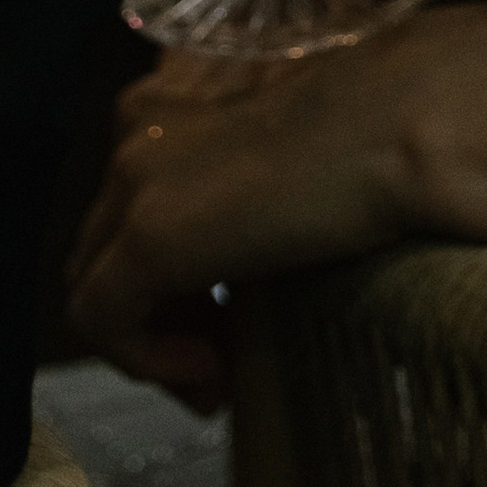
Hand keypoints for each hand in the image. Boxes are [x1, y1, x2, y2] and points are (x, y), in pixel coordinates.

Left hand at [65, 37, 428, 404]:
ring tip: (218, 377)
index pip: (123, 212)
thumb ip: (231, 220)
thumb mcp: (276, 185)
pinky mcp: (148, 236)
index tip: (224, 329)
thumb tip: (220, 301)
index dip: (165, 280)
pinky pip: (102, 321)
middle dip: (157, 319)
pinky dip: (147, 361)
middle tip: (221, 366)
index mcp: (164, 109)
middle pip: (102, 252)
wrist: (394, 131)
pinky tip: (214, 372)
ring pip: (93, 287)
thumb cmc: (365, 148)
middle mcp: (135, 134)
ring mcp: (134, 181)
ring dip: (152, 344)